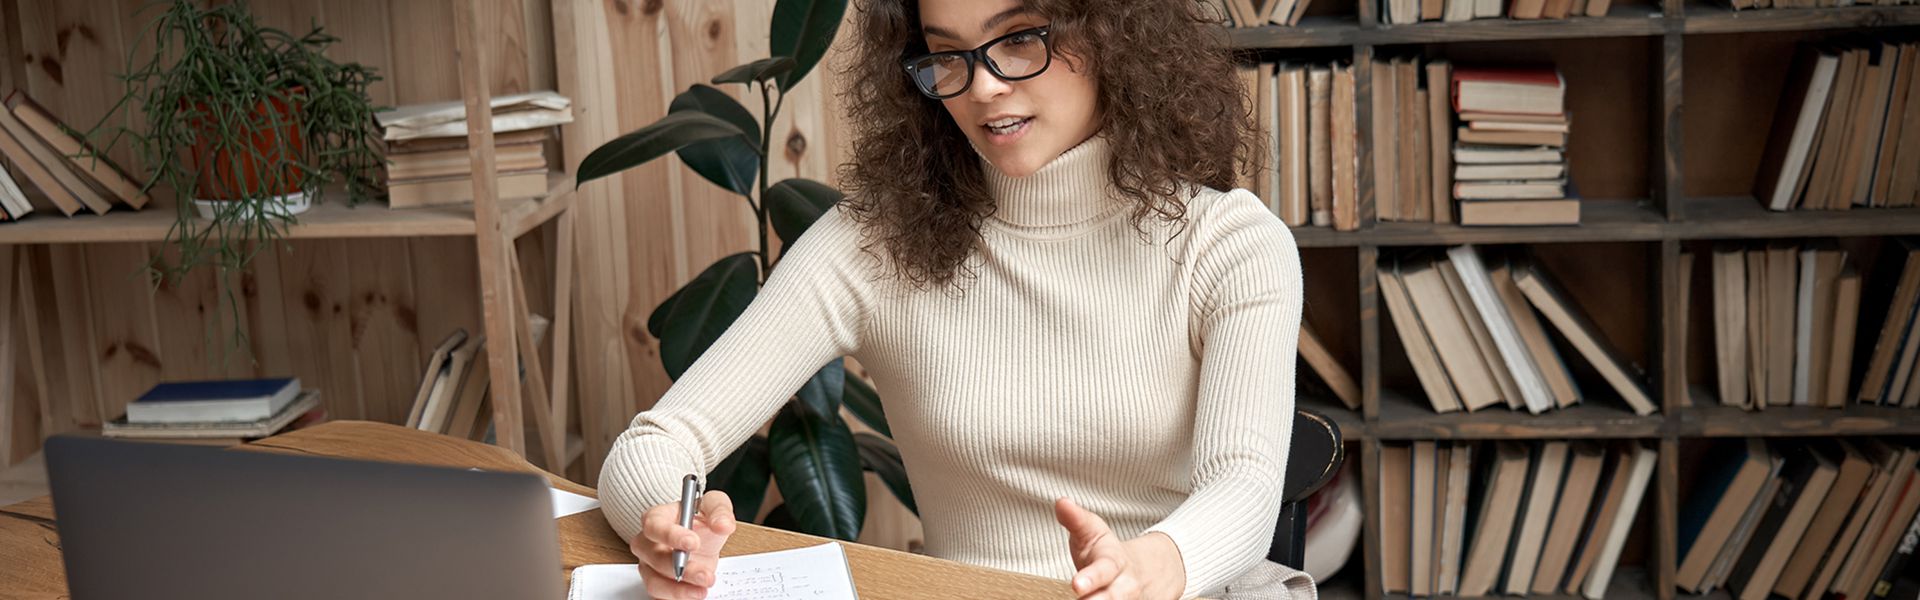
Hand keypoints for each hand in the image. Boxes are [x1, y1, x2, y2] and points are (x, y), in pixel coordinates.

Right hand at [632, 491, 736, 599]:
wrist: (702, 540)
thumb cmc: (700, 519)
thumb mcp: (714, 505)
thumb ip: (719, 511)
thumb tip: (722, 525)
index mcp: (657, 518)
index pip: (654, 525)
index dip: (671, 535)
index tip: (694, 542)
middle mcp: (648, 542)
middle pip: (653, 557)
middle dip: (681, 568)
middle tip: (704, 574)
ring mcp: (649, 565)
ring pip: (654, 581)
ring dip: (679, 590)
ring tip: (701, 590)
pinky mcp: (657, 583)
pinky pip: (659, 596)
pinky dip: (677, 598)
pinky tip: (694, 594)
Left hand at [1054, 497, 1186, 599]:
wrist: (1154, 570)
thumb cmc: (1111, 554)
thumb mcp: (1095, 532)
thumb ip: (1077, 520)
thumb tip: (1061, 502)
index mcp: (1115, 562)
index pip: (1104, 569)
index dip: (1090, 578)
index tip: (1076, 585)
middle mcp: (1126, 587)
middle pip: (1114, 599)